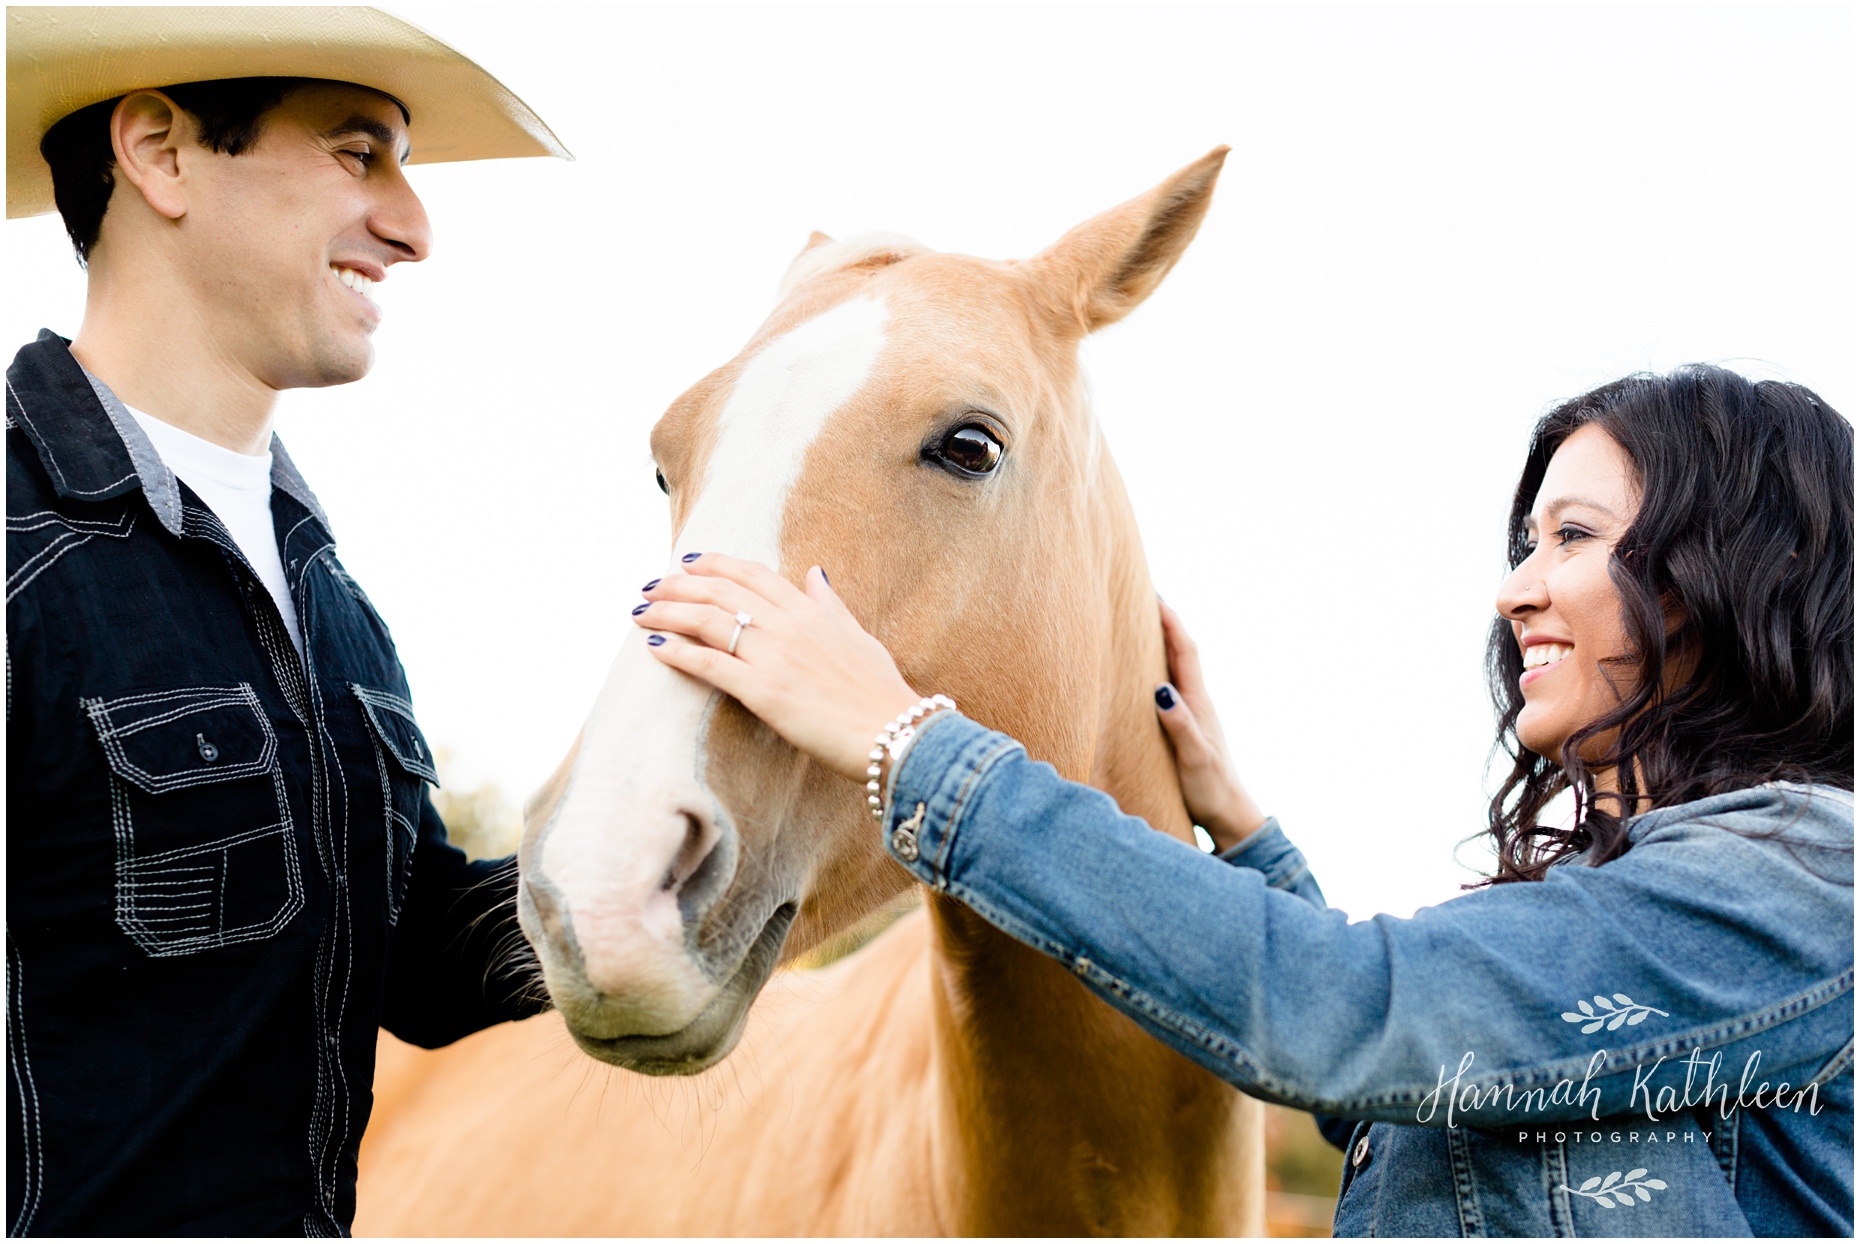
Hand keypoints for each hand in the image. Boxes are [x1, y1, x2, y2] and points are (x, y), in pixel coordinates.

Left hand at [633, 553, 922, 781]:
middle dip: (679, 585)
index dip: (715, 564)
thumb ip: (831, 605)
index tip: (687, 563)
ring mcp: (775, 656)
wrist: (894, 732)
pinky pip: (711, 664)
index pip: (752, 575)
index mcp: (810, 611)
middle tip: (650, 586)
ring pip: (709, 621)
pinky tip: (655, 645)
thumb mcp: (858, 636)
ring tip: (640, 611)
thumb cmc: (879, 691)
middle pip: (721, 592)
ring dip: (668, 612)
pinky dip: (679, 651)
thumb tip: (815, 574)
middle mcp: (788, 625)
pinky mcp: (764, 692)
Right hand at [1154, 600, 1266, 852]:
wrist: (1228, 814)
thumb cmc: (1210, 789)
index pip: (1185, 651)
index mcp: (1199, 703)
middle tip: (1142, 596)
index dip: (1171, 622)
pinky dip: (1157, 668)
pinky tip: (1145, 672)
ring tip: (1139, 623)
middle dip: (1164, 622)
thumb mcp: (1194, 758)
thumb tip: (1161, 691)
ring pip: (1175, 667)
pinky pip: (1170, 685)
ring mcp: (1193, 713)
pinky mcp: (1186, 726)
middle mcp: (1197, 702)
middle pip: (1181, 651)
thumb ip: (1180, 725)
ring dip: (1160, 642)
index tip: (1153, 595)